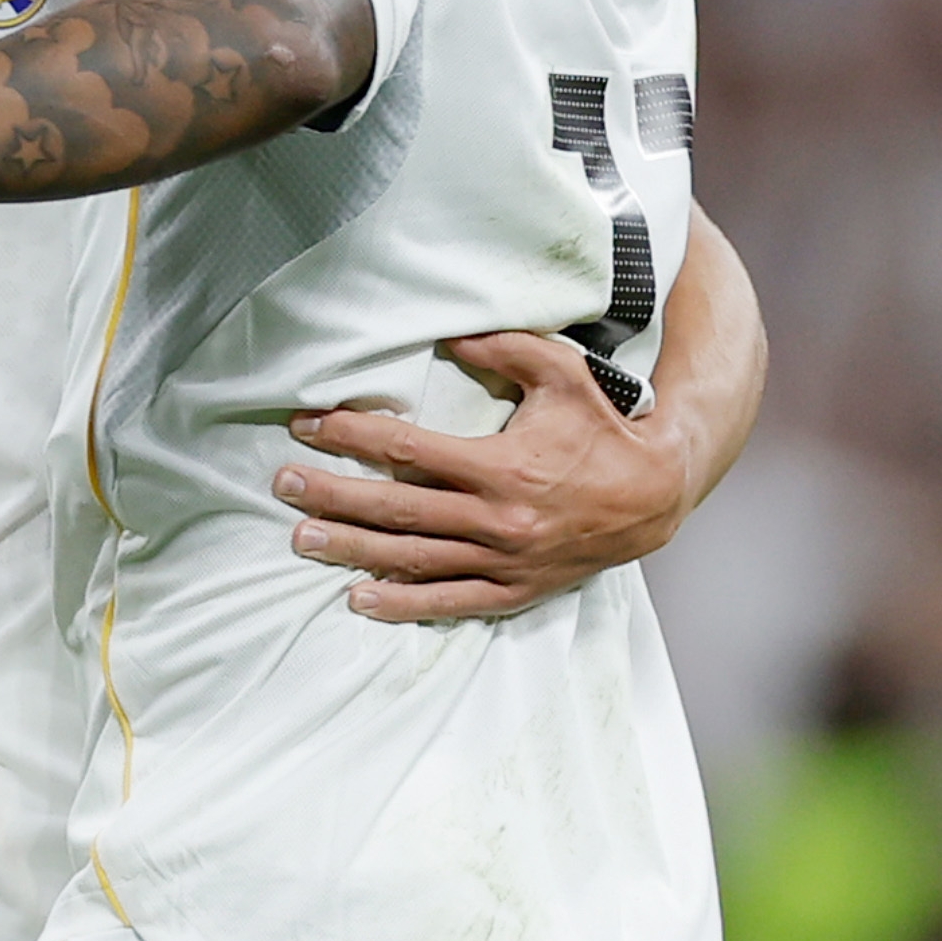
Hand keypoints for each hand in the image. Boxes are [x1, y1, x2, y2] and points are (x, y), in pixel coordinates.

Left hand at [273, 330, 696, 621]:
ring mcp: (505, 561)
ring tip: (301, 540)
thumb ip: (504, 349)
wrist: (658, 495)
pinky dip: (404, 604)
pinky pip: (451, 601)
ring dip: (353, 551)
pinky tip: (359, 599)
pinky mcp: (516, 589)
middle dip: (334, 497)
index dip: (351, 437)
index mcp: (503, 466)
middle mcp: (498, 519)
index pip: (409, 451)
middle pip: (399, 509)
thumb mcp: (562, 373)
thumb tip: (446, 336)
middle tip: (283, 486)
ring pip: (415, 559)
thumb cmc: (604, 426)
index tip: (306, 426)